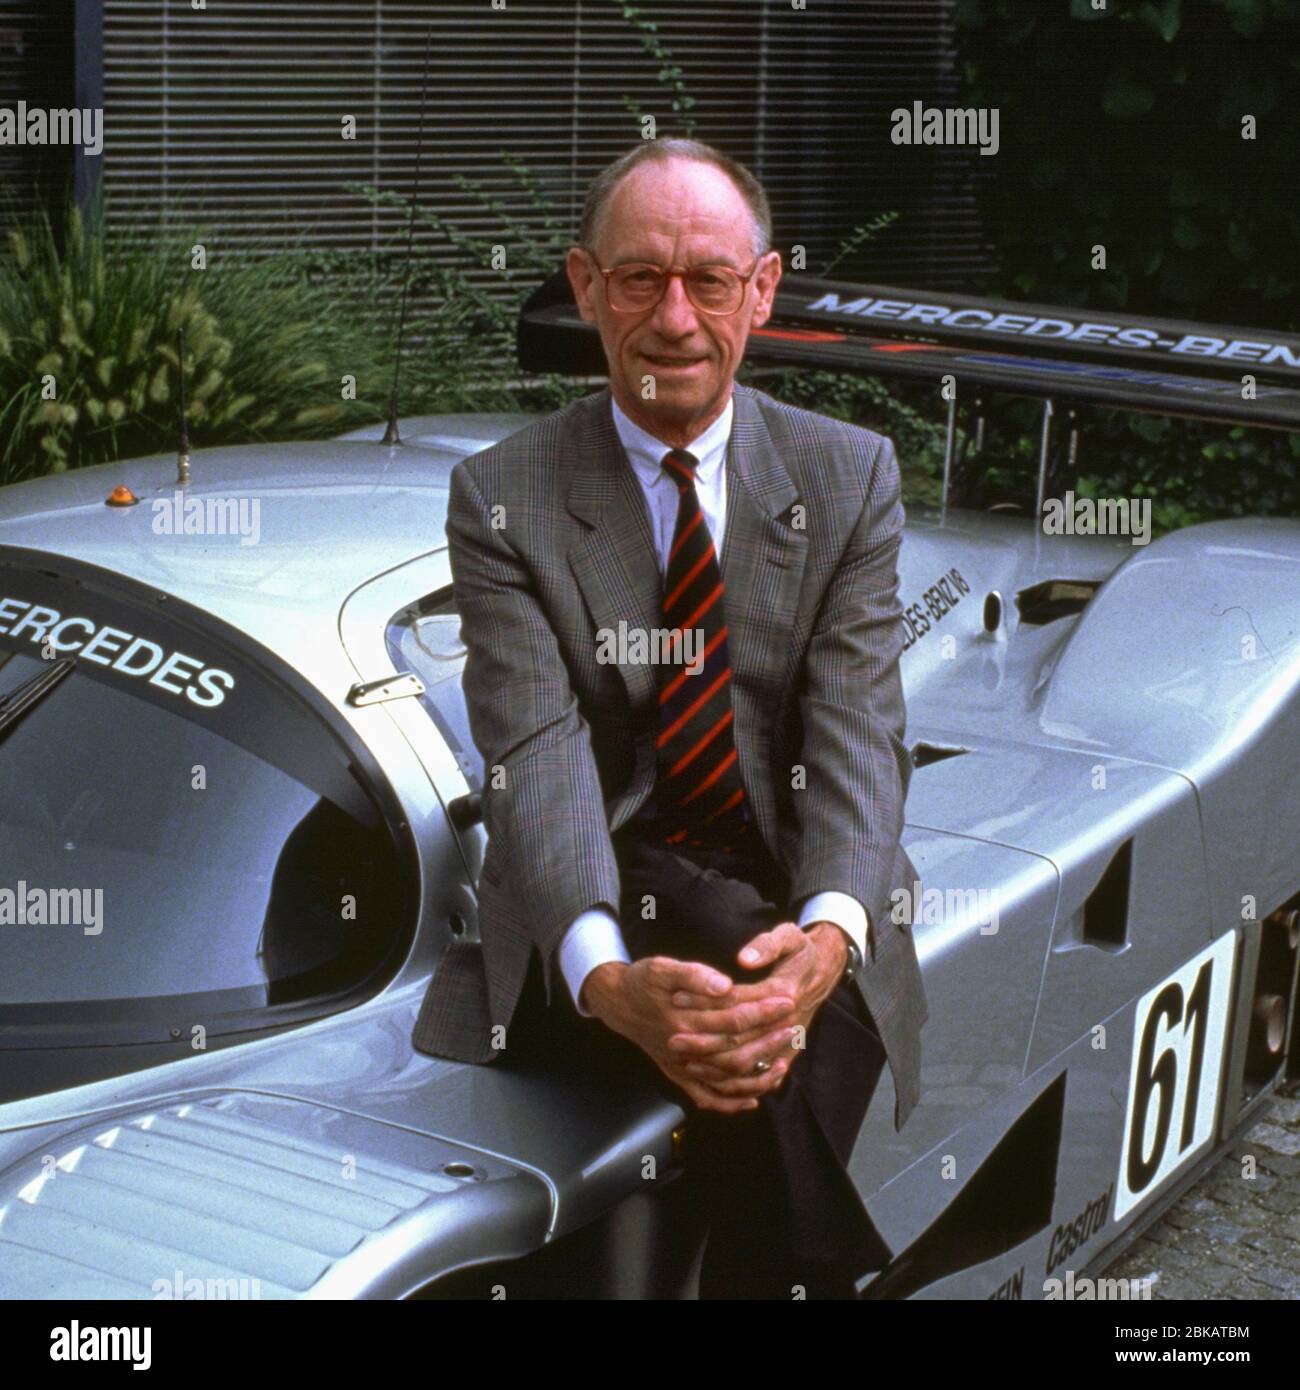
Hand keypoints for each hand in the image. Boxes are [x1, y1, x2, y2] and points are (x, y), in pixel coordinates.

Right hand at [582, 955, 798, 1113]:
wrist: (617, 1003)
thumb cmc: (643, 981)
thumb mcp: (662, 967)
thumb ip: (694, 975)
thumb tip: (725, 986)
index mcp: (684, 1021)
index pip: (733, 1019)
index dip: (763, 1011)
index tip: (787, 1001)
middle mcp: (686, 1049)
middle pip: (736, 1051)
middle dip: (769, 1041)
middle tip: (796, 1027)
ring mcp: (682, 1067)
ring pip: (727, 1080)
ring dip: (758, 1075)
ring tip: (785, 1062)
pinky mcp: (679, 1075)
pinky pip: (708, 1097)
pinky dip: (731, 1102)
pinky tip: (753, 1100)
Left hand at [664, 921, 848, 1095]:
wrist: (823, 972)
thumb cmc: (800, 952)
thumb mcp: (789, 936)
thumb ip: (767, 945)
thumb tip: (744, 960)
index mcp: (782, 992)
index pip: (737, 1001)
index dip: (705, 1000)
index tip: (677, 997)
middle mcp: (785, 1022)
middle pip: (739, 1039)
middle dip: (704, 1041)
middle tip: (673, 1040)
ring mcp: (787, 1041)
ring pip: (747, 1063)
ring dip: (714, 1065)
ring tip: (684, 1059)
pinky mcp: (786, 1054)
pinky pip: (758, 1076)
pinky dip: (734, 1081)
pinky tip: (712, 1075)